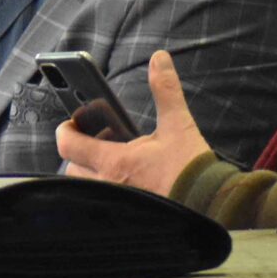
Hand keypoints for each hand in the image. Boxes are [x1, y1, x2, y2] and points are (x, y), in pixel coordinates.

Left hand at [55, 49, 208, 197]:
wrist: (211, 208)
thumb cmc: (191, 170)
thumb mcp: (178, 125)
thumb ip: (165, 90)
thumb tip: (159, 59)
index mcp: (115, 162)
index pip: (69, 146)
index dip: (65, 131)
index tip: (72, 123)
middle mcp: (109, 187)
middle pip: (72, 170)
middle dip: (78, 154)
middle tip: (94, 141)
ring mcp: (116, 205)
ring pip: (85, 190)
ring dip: (90, 174)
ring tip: (110, 162)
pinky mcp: (127, 219)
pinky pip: (102, 205)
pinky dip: (104, 193)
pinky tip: (125, 183)